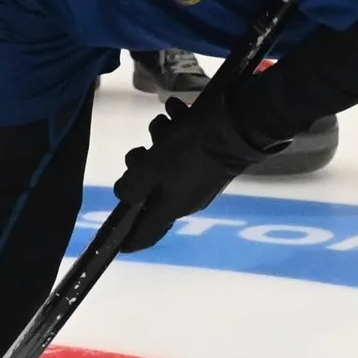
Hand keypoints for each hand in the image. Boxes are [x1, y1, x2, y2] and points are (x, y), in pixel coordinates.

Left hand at [113, 90, 276, 253]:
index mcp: (174, 206)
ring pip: (165, 157)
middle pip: (151, 187)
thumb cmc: (190, 150)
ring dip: (160, 137)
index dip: (133, 238)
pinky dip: (178, 125)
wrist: (237, 121)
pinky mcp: (208, 148)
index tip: (120, 246)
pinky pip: (183, 139)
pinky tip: (178, 111)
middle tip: (140, 152)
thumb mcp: (152, 168)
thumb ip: (133, 184)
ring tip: (166, 123)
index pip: (150, 231)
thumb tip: (123, 195)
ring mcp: (200, 171)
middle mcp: (188, 193)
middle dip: (141, 165)